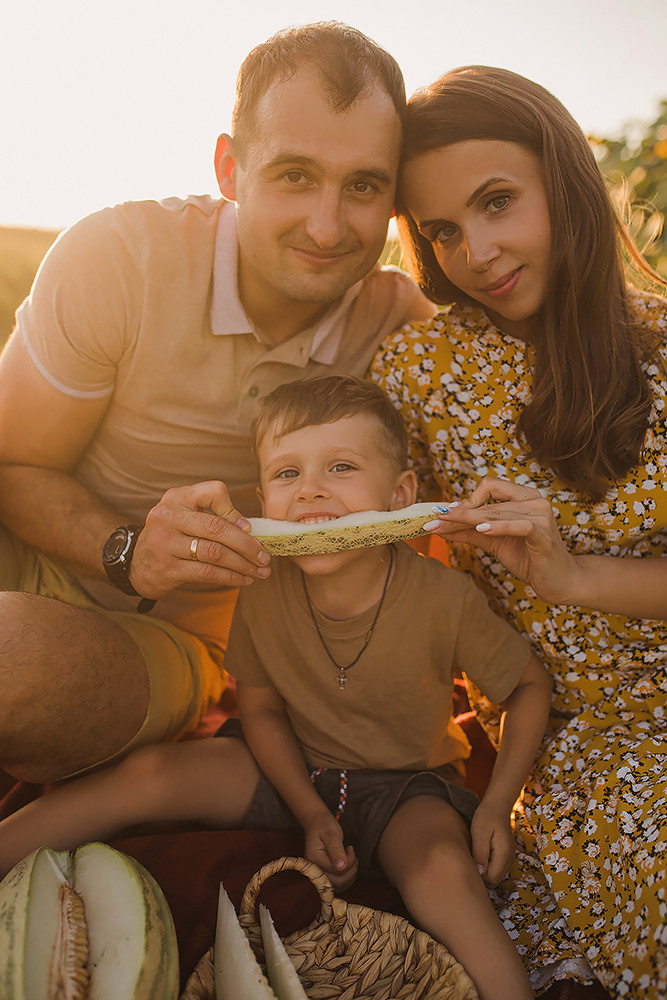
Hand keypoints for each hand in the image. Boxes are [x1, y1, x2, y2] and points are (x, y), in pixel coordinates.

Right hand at [129, 481, 270, 597]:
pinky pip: (207, 572)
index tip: (249, 528)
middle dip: (247, 545)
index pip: (213, 492)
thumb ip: (212, 514)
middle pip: (217, 528)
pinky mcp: (167, 568)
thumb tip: (250, 529)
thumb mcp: (184, 514)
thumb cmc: (171, 535)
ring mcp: (165, 544)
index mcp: (177, 498)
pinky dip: (230, 577)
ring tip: (260, 572)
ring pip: (215, 553)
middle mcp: (168, 517)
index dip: (234, 510)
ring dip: (243, 564)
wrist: (135, 562)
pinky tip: (244, 580)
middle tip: (265, 557)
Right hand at [304, 811, 357, 891]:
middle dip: (351, 871)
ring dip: (349, 877)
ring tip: (353, 862)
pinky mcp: (322, 874)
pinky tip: (349, 867)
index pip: (336, 870)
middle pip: (337, 882)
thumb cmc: (324, 825)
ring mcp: (317, 873)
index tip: (350, 848)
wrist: (316, 823)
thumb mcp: (331, 834)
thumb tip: (342, 867)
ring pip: (337, 886)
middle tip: (354, 857)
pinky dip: (345, 879)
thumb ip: (336, 850)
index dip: (349, 862)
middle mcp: (313, 870)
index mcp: (313, 859)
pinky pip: (335, 885)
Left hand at [425, 477, 578, 604]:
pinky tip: (481, 529)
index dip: (466, 498)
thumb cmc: (528, 558)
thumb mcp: (493, 542)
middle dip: (457, 513)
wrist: (558, 582)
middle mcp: (534, 501)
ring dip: (469, 519)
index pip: (490, 486)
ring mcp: (542, 517)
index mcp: (524, 497)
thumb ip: (468, 531)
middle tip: (432, 519)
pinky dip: (500, 526)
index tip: (442, 512)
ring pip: (499, 512)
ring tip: (445, 524)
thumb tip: (438, 525)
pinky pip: (521, 526)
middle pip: (489, 502)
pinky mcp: (544, 536)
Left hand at [470, 800, 514, 887]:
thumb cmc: (486, 816)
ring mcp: (508, 858)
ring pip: (494, 876)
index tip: (468, 864)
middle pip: (494, 881)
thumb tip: (479, 873)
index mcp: (503, 854)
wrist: (497, 805)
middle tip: (469, 860)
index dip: (478, 877)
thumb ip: (480, 853)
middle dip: (481, 876)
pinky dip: (487, 866)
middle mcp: (509, 859)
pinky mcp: (505, 855)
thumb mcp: (479, 833)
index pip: (491, 880)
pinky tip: (479, 854)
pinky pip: (495, 868)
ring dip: (483, 871)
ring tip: (474, 856)